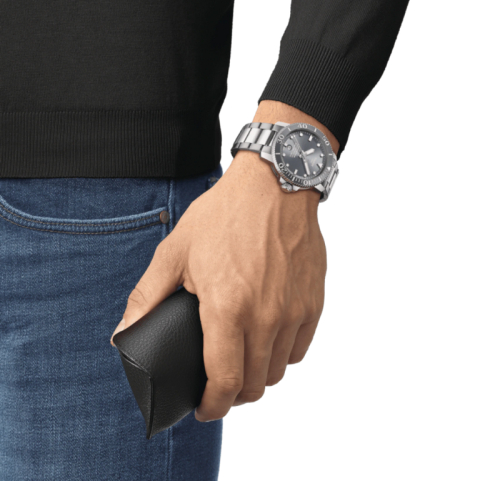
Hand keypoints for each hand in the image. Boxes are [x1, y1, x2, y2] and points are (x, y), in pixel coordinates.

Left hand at [110, 149, 327, 421]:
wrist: (274, 186)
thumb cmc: (225, 215)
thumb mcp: (175, 252)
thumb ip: (147, 298)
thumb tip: (122, 335)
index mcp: (228, 308)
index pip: (225, 381)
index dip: (212, 406)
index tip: (204, 408)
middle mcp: (266, 317)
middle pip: (254, 384)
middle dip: (233, 394)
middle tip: (219, 383)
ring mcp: (294, 311)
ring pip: (278, 370)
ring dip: (257, 375)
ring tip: (242, 360)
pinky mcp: (312, 302)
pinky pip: (299, 348)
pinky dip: (282, 353)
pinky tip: (267, 338)